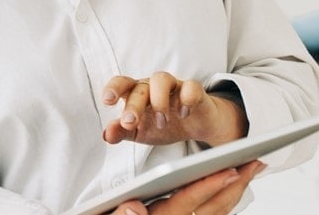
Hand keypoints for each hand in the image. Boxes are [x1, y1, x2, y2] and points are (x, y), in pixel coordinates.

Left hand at [101, 72, 247, 146]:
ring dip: (159, 101)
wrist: (195, 126)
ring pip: (162, 79)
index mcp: (136, 93)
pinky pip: (191, 86)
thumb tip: (106, 135)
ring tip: (161, 122)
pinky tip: (184, 114)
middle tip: (130, 123)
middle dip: (133, 105)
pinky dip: (187, 99)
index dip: (113, 88)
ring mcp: (173, 86)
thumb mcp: (140, 132)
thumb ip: (122, 131)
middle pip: (140, 87)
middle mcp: (152, 86)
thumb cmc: (162, 125)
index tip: (107, 101)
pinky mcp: (194, 91)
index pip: (121, 83)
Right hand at [107, 160, 264, 214]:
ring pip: (218, 211)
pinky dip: (227, 198)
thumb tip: (133, 208)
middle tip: (254, 163)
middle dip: (235, 185)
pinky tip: (233, 185)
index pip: (186, 202)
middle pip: (214, 208)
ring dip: (236, 190)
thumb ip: (118, 214)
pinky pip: (214, 213)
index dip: (209, 187)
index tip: (228, 172)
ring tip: (251, 168)